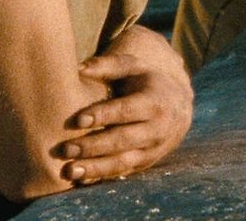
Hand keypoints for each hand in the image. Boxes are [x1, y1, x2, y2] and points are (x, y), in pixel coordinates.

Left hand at [58, 26, 192, 184]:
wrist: (179, 107)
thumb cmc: (147, 83)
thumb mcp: (134, 68)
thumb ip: (108, 66)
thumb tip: (79, 68)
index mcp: (154, 101)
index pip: (126, 110)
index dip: (103, 115)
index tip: (78, 120)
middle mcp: (156, 129)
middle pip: (123, 139)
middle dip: (94, 146)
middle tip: (66, 148)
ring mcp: (152, 149)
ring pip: (123, 161)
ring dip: (95, 167)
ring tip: (69, 170)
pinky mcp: (145, 163)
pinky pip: (122, 172)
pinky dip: (101, 176)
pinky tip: (80, 178)